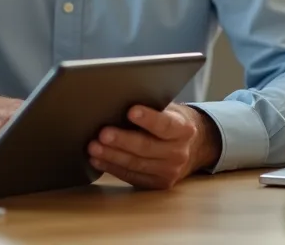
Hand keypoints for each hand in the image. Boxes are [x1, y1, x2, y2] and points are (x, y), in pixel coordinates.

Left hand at [87, 103, 221, 189]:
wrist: (190, 148)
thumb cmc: (170, 122)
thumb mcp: (168, 110)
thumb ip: (151, 108)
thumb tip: (118, 100)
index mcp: (183, 130)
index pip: (165, 124)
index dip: (148, 119)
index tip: (131, 111)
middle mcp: (178, 153)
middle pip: (147, 147)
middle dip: (122, 141)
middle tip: (103, 134)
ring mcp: (169, 171)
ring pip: (136, 164)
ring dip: (112, 156)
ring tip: (93, 147)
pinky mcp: (158, 184)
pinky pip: (132, 177)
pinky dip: (112, 168)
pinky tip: (97, 160)